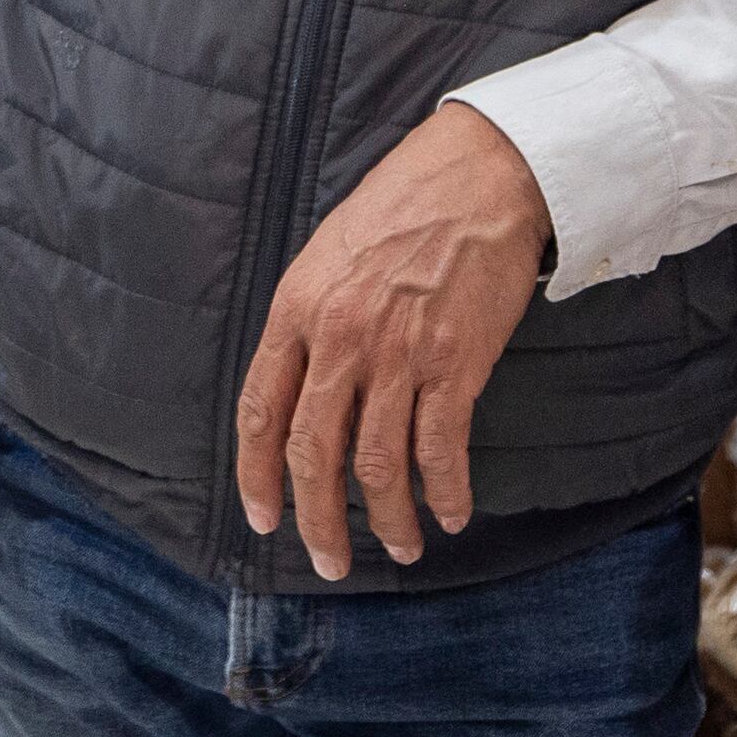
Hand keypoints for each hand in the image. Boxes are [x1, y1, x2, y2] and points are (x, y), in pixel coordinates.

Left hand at [233, 102, 550, 579]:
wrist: (479, 175)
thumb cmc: (401, 207)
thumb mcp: (326, 254)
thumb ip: (308, 323)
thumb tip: (301, 393)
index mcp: (296, 309)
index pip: (259, 412)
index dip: (258, 476)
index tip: (266, 518)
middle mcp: (339, 338)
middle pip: (314, 454)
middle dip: (318, 520)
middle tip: (329, 561)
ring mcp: (398, 354)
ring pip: (380, 465)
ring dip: (389, 520)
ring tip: (401, 547)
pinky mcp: (456, 363)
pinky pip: (443, 450)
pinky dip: (447, 493)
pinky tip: (452, 514)